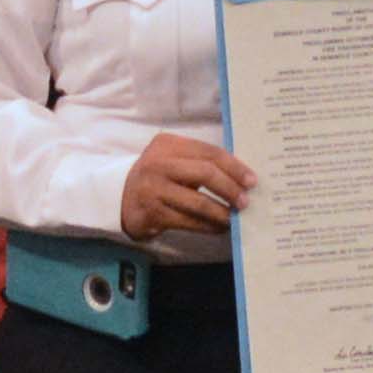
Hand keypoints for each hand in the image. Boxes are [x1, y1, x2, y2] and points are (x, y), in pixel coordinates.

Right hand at [118, 133, 254, 238]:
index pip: (209, 152)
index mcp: (169, 144)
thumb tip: (242, 178)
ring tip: (235, 218)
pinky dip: (208, 226)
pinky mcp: (152, 212)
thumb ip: (201, 163)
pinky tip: (219, 228)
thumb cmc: (158, 178)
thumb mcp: (174, 161)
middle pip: (205, 173)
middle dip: (230, 188)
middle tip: (246, 201)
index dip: (234, 167)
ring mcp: (153, 188)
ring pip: (198, 201)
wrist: (120, 197)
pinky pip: (189, 221)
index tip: (252, 180)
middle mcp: (159, 163)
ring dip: (222, 212)